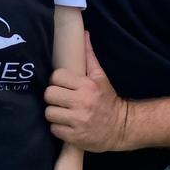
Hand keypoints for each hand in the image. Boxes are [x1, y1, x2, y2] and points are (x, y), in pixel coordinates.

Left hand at [44, 34, 128, 151]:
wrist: (121, 127)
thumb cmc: (107, 99)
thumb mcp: (100, 77)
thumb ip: (89, 56)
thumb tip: (83, 33)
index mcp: (87, 85)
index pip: (56, 77)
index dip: (57, 81)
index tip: (62, 86)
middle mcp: (82, 102)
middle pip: (49, 94)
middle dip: (53, 97)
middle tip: (61, 100)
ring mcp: (78, 121)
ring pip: (49, 112)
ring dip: (54, 113)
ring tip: (63, 113)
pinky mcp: (75, 137)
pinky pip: (54, 129)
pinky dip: (58, 128)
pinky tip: (67, 125)